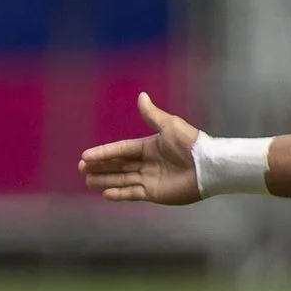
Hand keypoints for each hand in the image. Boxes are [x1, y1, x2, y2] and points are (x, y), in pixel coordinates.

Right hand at [78, 92, 202, 205]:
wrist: (208, 167)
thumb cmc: (190, 144)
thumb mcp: (170, 126)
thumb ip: (152, 115)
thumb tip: (141, 96)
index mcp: (149, 147)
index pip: (121, 150)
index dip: (103, 152)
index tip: (86, 155)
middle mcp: (147, 163)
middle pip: (118, 165)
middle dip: (100, 167)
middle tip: (81, 168)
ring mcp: (150, 179)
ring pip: (122, 179)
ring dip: (105, 180)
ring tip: (87, 181)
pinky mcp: (155, 193)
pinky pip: (133, 193)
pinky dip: (120, 194)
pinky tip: (105, 193)